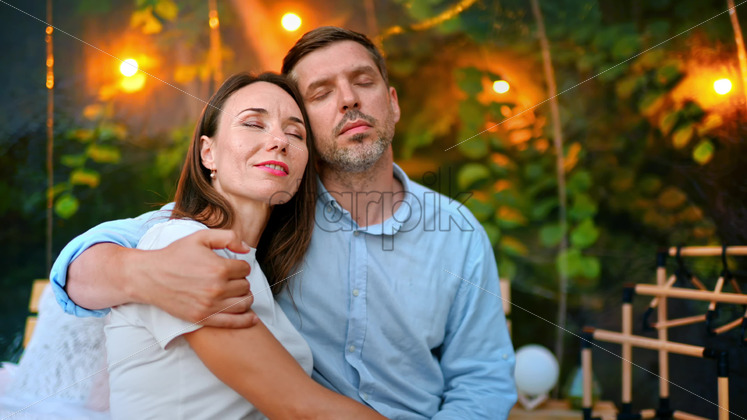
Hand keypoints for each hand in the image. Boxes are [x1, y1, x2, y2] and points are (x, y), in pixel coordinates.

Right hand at [132, 229, 258, 327]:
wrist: (149, 276)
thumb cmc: (174, 255)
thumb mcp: (200, 238)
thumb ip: (228, 237)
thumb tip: (246, 249)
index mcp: (219, 268)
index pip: (245, 269)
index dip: (240, 266)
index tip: (232, 267)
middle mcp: (216, 288)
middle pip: (245, 286)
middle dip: (241, 281)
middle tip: (231, 279)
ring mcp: (210, 305)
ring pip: (243, 304)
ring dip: (244, 298)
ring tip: (236, 293)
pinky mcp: (202, 318)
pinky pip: (232, 322)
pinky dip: (245, 320)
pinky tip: (251, 318)